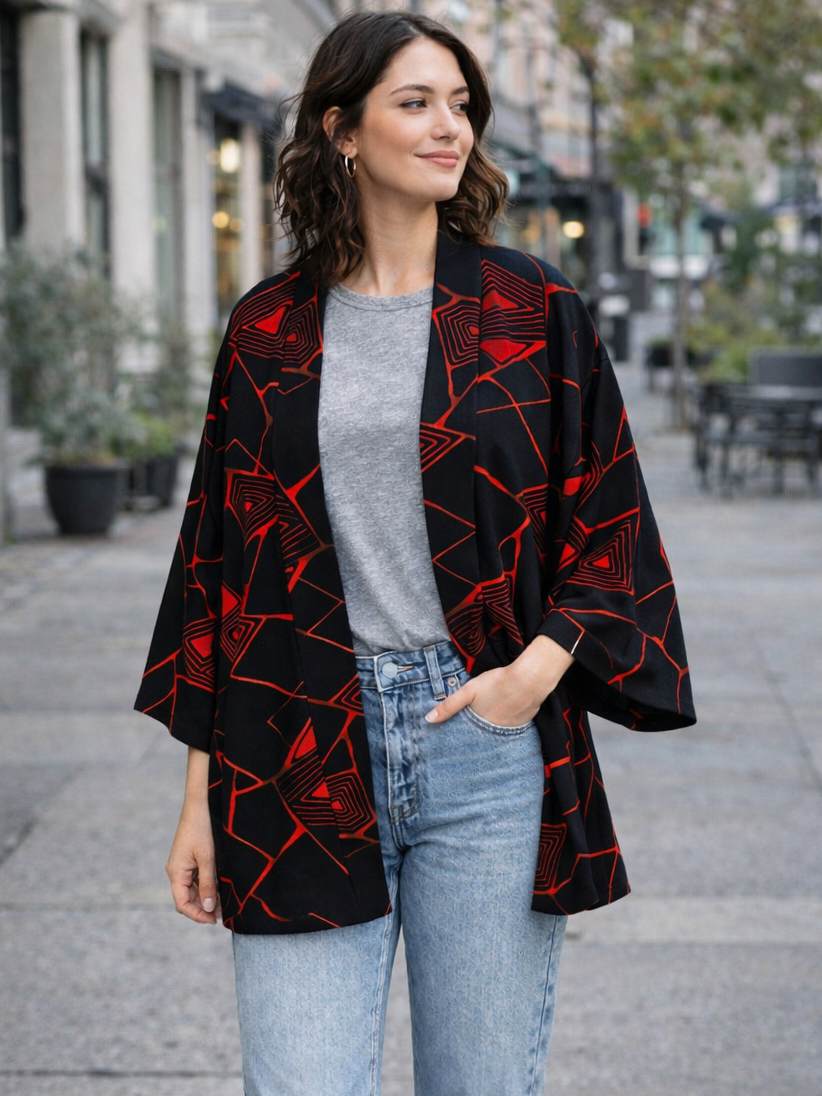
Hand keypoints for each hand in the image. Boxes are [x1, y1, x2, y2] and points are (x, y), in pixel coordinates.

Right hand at [166, 747, 219, 923]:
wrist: (201, 804)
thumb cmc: (202, 829)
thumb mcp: (208, 859)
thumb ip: (208, 885)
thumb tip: (209, 908)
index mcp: (176, 872)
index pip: (182, 904)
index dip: (197, 915)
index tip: (215, 920)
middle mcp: (177, 870)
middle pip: (187, 899)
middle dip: (204, 908)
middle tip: (224, 914)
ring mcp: (183, 864)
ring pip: (193, 889)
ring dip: (207, 898)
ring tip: (225, 903)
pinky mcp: (190, 858)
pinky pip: (197, 878)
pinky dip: (208, 886)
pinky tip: (222, 888)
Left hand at [425, 635, 574, 726]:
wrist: (530, 680)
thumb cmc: (498, 683)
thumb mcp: (469, 690)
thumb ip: (449, 705)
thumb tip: (428, 720)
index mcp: (480, 727)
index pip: (466, 739)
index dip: (460, 739)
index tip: (452, 742)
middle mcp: (495, 734)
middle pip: (481, 738)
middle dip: (474, 738)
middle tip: (469, 734)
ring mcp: (510, 731)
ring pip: (496, 734)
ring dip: (490, 732)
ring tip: (486, 723)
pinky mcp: (522, 725)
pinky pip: (509, 730)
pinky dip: (504, 725)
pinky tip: (503, 715)